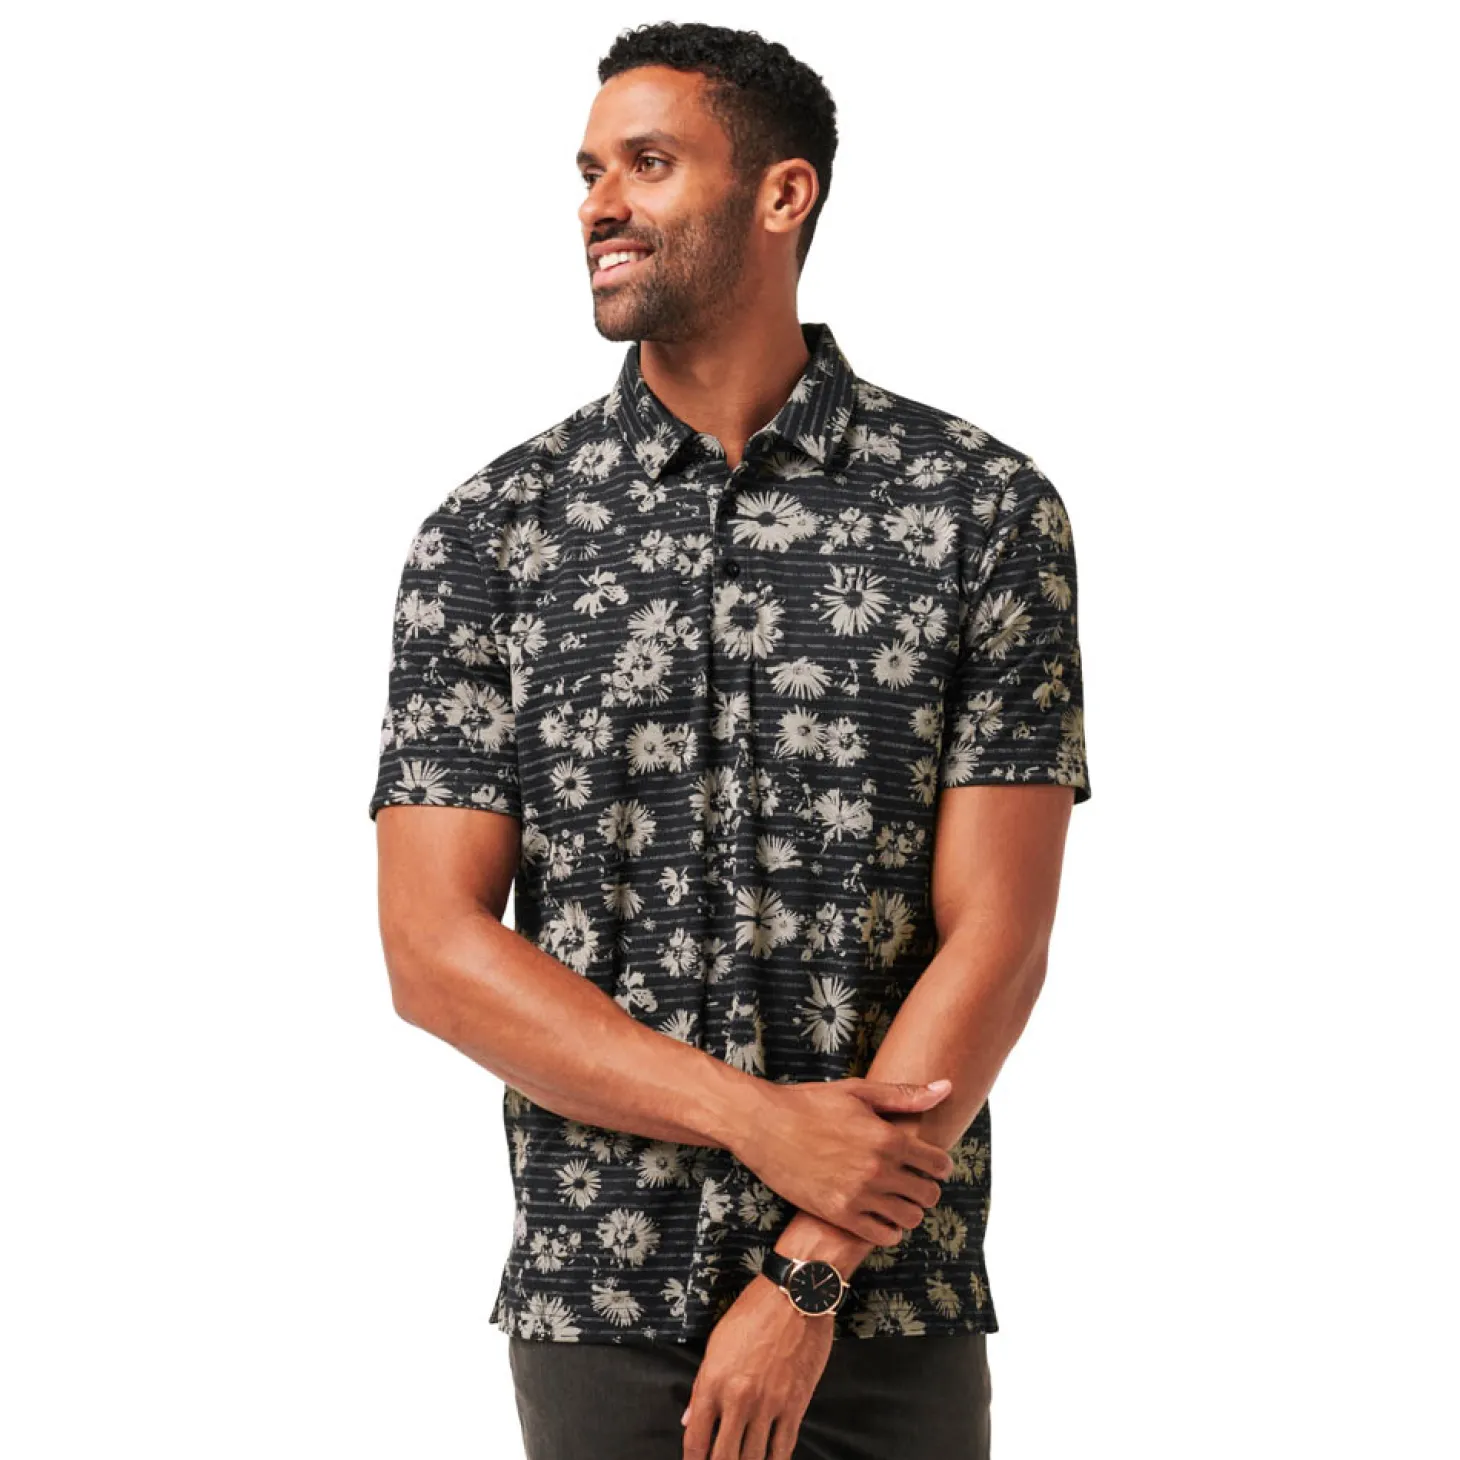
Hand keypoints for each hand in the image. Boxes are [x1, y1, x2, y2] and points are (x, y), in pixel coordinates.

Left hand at [681, 1275, 833, 1459]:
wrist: (794, 1297)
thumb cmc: (753, 1313)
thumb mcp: (717, 1343)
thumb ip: (701, 1386)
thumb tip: (690, 1419)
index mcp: (714, 1382)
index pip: (696, 1441)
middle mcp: (739, 1399)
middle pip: (724, 1458)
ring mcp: (769, 1405)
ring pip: (754, 1458)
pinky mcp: (795, 1406)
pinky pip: (782, 1448)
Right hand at [730, 1077, 955, 1245]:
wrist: (764, 1126)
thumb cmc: (810, 1103)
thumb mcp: (858, 1092)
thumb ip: (905, 1095)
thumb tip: (946, 1087)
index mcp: (887, 1138)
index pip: (937, 1164)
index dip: (939, 1165)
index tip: (932, 1164)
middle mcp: (878, 1170)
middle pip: (927, 1195)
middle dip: (926, 1188)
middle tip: (914, 1182)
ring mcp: (858, 1195)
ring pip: (908, 1218)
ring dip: (909, 1210)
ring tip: (897, 1199)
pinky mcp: (838, 1213)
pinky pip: (881, 1236)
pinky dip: (889, 1230)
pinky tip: (881, 1216)